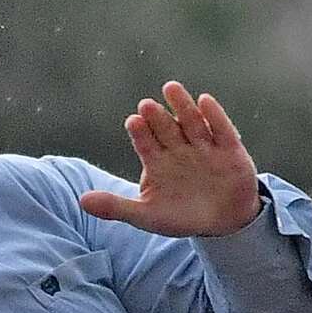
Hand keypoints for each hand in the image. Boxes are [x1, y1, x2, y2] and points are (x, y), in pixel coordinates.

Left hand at [78, 82, 262, 238]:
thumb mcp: (147, 216)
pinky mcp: (229, 148)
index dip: (140, 132)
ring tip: (170, 88)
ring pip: (192, 123)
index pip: (145, 142)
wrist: (224, 224)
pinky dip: (214, 116)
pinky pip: (221, 130)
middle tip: (146, 105)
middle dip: (158, 118)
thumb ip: (116, 207)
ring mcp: (204, 146)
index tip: (133, 122)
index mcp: (157, 159)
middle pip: (166, 128)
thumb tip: (81, 201)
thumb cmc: (182, 217)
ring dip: (182, 106)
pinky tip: (204, 101)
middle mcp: (179, 147)